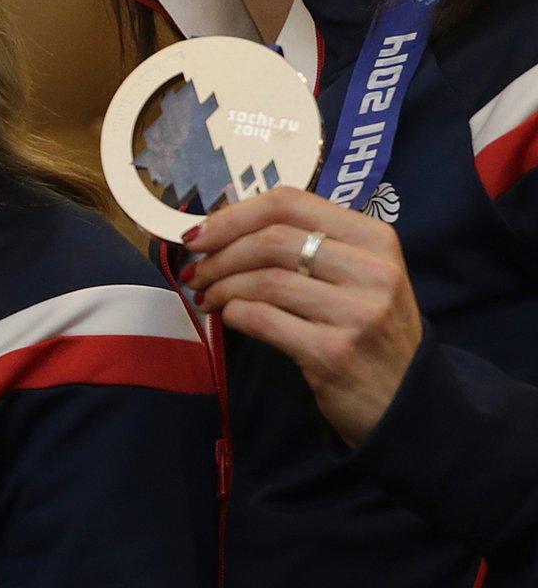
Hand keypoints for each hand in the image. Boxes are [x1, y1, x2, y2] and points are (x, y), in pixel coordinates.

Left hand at [185, 185, 422, 444]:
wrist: (408, 400)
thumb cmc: (368, 328)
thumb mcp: (356, 275)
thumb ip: (306, 243)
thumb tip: (222, 225)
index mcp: (374, 238)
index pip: (289, 203)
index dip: (233, 215)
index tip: (199, 233)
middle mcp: (372, 270)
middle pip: (270, 240)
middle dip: (219, 254)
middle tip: (196, 270)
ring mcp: (357, 312)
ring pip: (263, 280)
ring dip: (220, 286)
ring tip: (206, 296)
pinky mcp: (334, 352)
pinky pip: (261, 319)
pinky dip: (233, 313)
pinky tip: (227, 316)